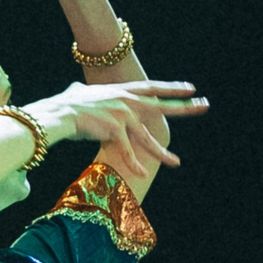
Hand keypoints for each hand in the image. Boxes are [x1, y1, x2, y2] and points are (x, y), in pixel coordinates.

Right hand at [23, 77, 208, 183]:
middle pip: (161, 106)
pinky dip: (133, 164)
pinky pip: (128, 152)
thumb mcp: (78, 93)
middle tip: (205, 105)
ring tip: (176, 164)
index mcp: (121, 91)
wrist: (58, 114)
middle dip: (185, 107)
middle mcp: (126, 101)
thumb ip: (84, 91)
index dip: (172, 88)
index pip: (152, 87)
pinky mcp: (114, 129)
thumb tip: (77, 88)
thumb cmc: (64, 105)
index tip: (190, 88)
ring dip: (161, 154)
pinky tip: (141, 174)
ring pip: (146, 139)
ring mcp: (122, 115)